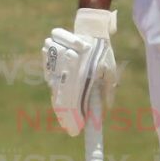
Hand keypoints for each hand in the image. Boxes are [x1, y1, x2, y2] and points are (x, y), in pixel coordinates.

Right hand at [42, 8, 117, 136]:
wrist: (89, 29)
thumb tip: (106, 110)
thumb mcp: (110, 72)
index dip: (73, 120)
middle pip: (60, 102)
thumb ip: (107, 92)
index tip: (75, 131)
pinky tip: (61, 95)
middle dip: (65, 117)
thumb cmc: (102, 52)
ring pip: (54, 91)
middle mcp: (66, 73)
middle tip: (70, 128)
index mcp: (82, 77)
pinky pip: (50, 80)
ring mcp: (55, 66)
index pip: (73, 105)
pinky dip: (56, 90)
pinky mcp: (49, 60)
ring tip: (67, 116)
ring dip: (60, 104)